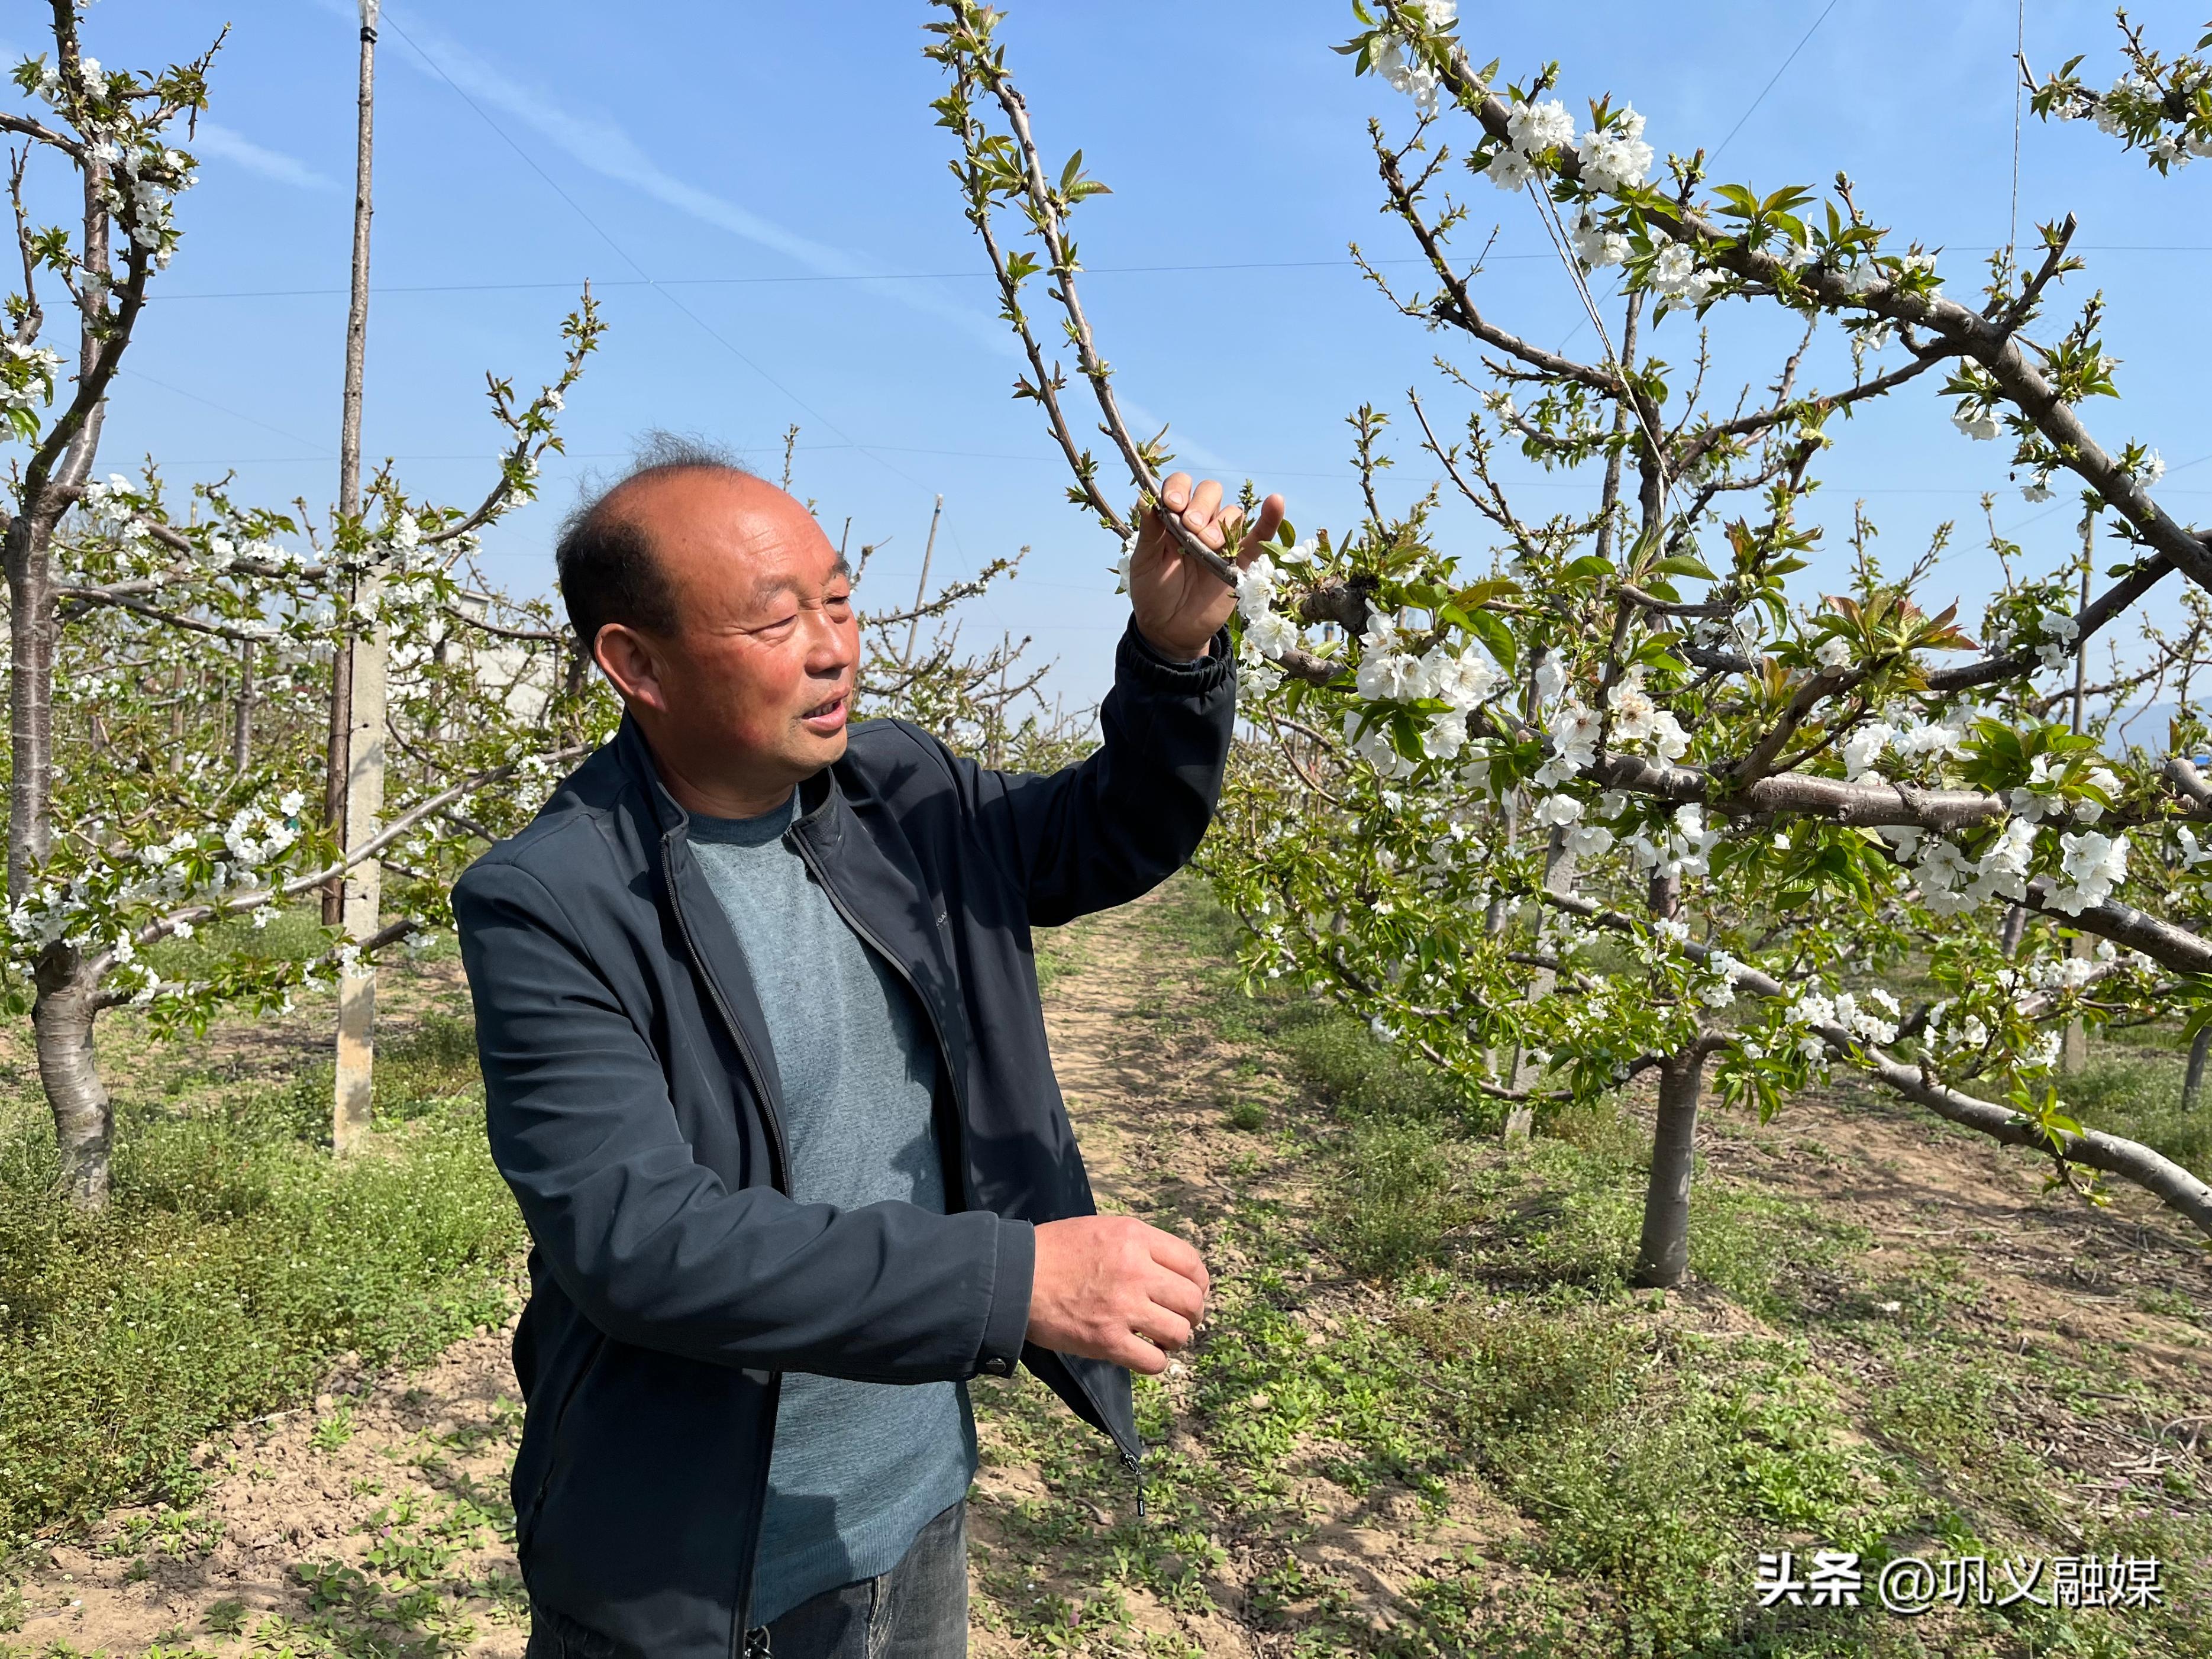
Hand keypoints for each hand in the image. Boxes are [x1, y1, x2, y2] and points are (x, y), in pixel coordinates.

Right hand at [1025, 1214, 1209, 1374]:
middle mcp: (1136, 1270)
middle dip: (1192, 1314)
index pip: (1192, 1263)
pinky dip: (1156, 1362)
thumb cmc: (1054, 1251)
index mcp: (1135, 1238)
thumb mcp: (1101, 1229)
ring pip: (1179, 1332)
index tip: (1190, 1293)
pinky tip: (1145, 1355)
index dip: (1198, 1283)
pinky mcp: (1108, 1341)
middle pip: (1191, 1300)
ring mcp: (1123, 1307)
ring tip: (1161, 1338)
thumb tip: (1169, 1270)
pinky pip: (1154, 1361)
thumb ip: (1137, 1245)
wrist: (1014, 1277)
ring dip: (1174, 1339)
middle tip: (1179, 1319)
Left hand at [1128, 472, 1285, 660]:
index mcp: (1173, 518)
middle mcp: (1200, 523)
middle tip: (1191, 528)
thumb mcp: (1144, 562)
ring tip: (1209, 545)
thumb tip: (1143, 498)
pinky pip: (1261, 535)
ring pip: (1232, 513)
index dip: (1179, 489)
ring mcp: (1223, 541)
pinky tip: (1276, 501)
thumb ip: (1148, 531)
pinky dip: (1270, 518)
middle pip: (1210, 492)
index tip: (1173, 506)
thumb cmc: (1153, 592)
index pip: (1180, 486)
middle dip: (1201, 506)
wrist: (1170, 629)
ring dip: (1222, 523)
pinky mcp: (1241, 560)